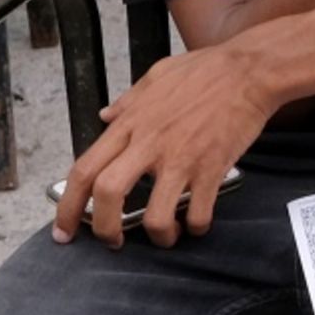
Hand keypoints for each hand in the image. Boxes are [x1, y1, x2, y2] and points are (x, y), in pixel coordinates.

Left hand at [50, 43, 276, 248]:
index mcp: (130, 124)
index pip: (84, 169)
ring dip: (157, 236)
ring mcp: (182, 159)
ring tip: (164, 236)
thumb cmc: (206, 70)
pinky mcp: (212, 169)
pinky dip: (197, 226)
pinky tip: (198, 222)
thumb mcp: (155, 76)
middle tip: (111, 243)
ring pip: (154, 215)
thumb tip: (107, 115)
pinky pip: (199, 213)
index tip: (65, 229)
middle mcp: (149, 144)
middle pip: (108, 195)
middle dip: (103, 229)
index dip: (68, 206)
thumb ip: (127, 100)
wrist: (250, 71)